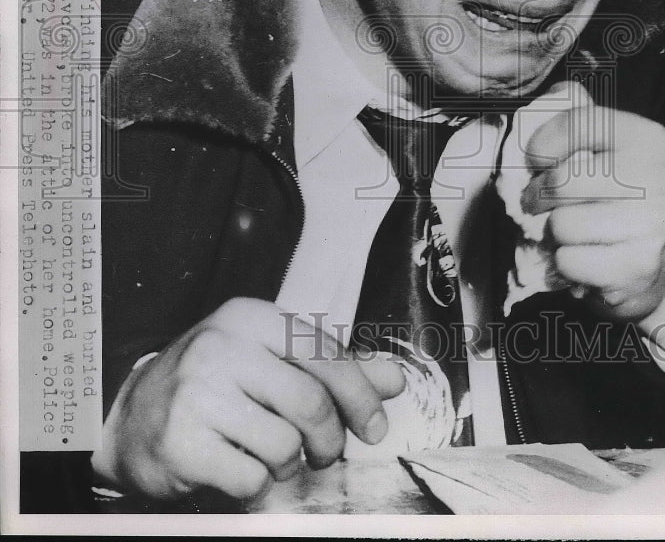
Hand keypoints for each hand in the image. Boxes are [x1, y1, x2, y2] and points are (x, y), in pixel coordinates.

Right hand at [91, 298, 404, 499]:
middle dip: (329, 439)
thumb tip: (394, 381)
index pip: (325, 354)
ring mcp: (198, 393)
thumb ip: (332, 369)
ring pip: (284, 444)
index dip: (360, 396)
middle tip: (324, 452)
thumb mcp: (270, 361)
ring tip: (269, 455)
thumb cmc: (216, 384)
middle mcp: (222, 346)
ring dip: (289, 463)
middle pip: (311, 403)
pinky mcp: (182, 441)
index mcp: (251, 317)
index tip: (374, 427)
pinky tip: (239, 469)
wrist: (134, 415)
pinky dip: (257, 485)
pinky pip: (251, 477)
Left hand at [522, 83, 664, 321]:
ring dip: (554, 233)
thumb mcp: (606, 155)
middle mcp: (658, 178)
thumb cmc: (617, 198)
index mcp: (647, 138)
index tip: (534, 160)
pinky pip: (569, 261)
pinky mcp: (640, 265)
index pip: (579, 125)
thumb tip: (527, 144)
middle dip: (538, 195)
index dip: (543, 143)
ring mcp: (653, 224)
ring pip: (563, 224)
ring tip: (569, 232)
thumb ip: (573, 139)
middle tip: (536, 202)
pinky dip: (565, 263)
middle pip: (562, 181)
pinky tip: (582, 256)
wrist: (654, 260)